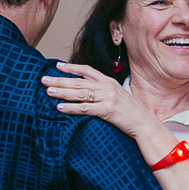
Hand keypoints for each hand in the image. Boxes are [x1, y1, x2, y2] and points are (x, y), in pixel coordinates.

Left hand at [41, 61, 158, 138]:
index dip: (71, 68)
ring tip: (48, 91)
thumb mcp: (118, 96)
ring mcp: (107, 98)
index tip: (57, 66)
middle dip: (60, 80)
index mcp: (109, 82)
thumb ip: (104, 92)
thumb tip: (89, 93)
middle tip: (44, 79)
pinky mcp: (107, 110)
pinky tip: (60, 107)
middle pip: (79, 81)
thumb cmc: (130, 112)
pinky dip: (71, 108)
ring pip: (79, 93)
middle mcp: (107, 87)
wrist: (145, 123)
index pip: (87, 70)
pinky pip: (84, 108)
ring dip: (62, 92)